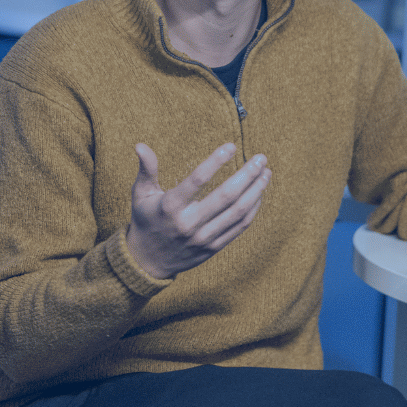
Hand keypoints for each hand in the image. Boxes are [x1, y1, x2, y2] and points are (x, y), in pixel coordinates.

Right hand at [125, 142, 270, 280]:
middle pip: (226, 196)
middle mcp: (189, 223)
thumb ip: (146, 169)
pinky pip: (239, 227)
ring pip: (238, 212)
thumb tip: (140, 145)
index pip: (197, 180)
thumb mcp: (140, 194)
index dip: (215, 161)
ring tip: (266, 173)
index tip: (231, 146)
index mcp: (170, 207)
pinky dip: (253, 209)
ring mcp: (203, 238)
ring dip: (256, 191)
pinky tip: (258, 194)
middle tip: (260, 158)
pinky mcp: (213, 247)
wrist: (147, 261)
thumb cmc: (146, 220)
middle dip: (247, 174)